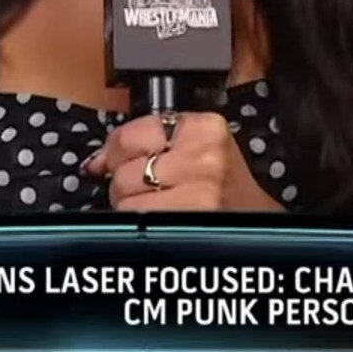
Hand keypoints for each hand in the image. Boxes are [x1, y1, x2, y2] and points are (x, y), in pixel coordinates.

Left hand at [83, 111, 281, 211]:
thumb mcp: (196, 147)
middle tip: (154, 190)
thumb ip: (145, 142)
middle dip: (127, 183)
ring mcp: (199, 189)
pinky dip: (139, 224)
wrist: (258, 222)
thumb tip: (94, 162)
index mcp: (205, 128)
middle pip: (124, 168)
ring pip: (125, 197)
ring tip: (161, 206)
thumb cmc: (223, 186)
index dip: (118, 153)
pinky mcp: (191, 218)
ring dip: (132, 206)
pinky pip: (136, 220)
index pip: (130, 134)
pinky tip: (161, 220)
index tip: (127, 162)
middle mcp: (204, 155)